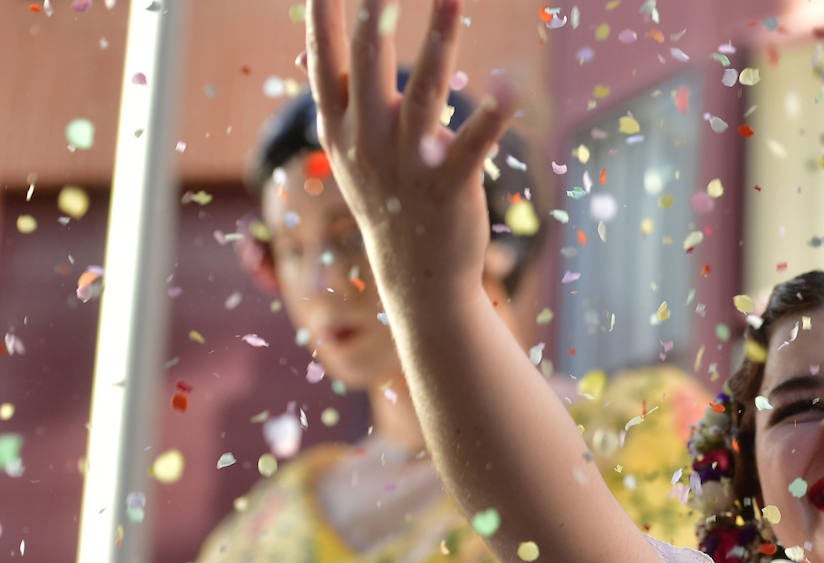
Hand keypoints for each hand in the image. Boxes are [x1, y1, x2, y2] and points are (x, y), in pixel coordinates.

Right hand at [305, 0, 518, 309]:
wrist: (416, 275)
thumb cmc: (388, 200)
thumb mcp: (352, 153)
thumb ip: (342, 101)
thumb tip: (315, 50)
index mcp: (340, 130)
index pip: (324, 63)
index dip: (320, 19)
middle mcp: (368, 143)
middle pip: (368, 66)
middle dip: (374, 14)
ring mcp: (408, 164)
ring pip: (424, 92)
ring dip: (438, 39)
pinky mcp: (450, 185)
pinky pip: (474, 142)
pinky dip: (493, 112)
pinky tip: (508, 82)